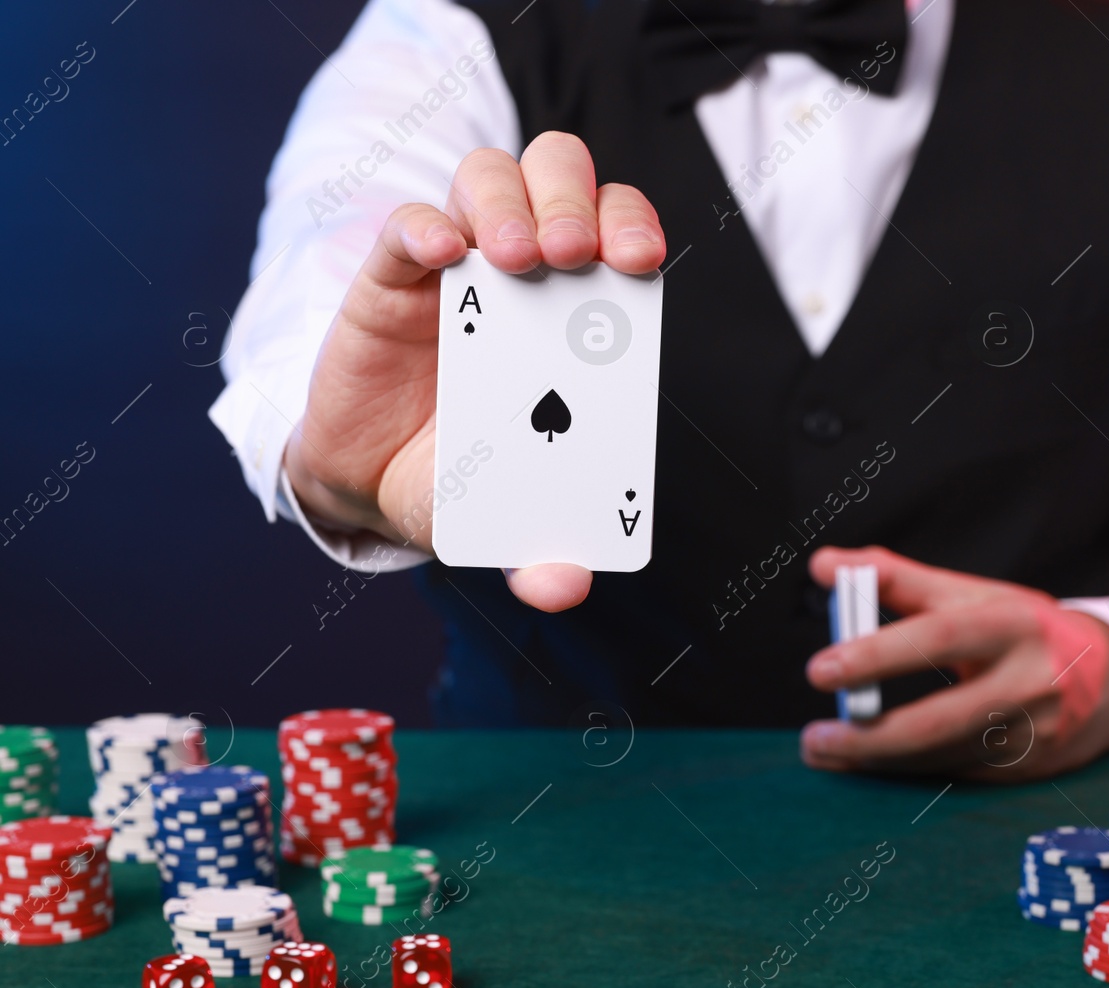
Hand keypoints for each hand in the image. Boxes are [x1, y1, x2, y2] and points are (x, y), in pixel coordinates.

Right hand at [284, 132, 665, 610]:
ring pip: (489, 179)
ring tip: (515, 258)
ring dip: (509, 203)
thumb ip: (539, 549)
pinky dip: (423, 226)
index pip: (618, 232)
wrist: (369, 481)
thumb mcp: (501, 518)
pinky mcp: (389, 278)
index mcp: (575, 315)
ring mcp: (456, 267)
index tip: (637, 262)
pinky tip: (440, 254)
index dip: (633, 227)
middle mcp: (523, 272)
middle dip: (576, 201)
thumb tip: (563, 586)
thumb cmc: (459, 478)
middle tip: (571, 254)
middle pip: (560, 177)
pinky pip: (405, 225)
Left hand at [800, 546, 1108, 780]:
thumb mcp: (973, 594)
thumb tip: (822, 565)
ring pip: (939, 755)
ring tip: (822, 748)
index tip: (820, 669)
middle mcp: (1028, 682)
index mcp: (1013, 624)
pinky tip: (864, 761)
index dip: (877, 654)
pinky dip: (902, 770)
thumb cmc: (1024, 627)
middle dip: (868, 735)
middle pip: (937, 719)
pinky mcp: (1024, 770)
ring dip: (874, 759)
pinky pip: (952, 773)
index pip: (937, 638)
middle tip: (814, 737)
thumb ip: (895, 578)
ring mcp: (1030, 734)